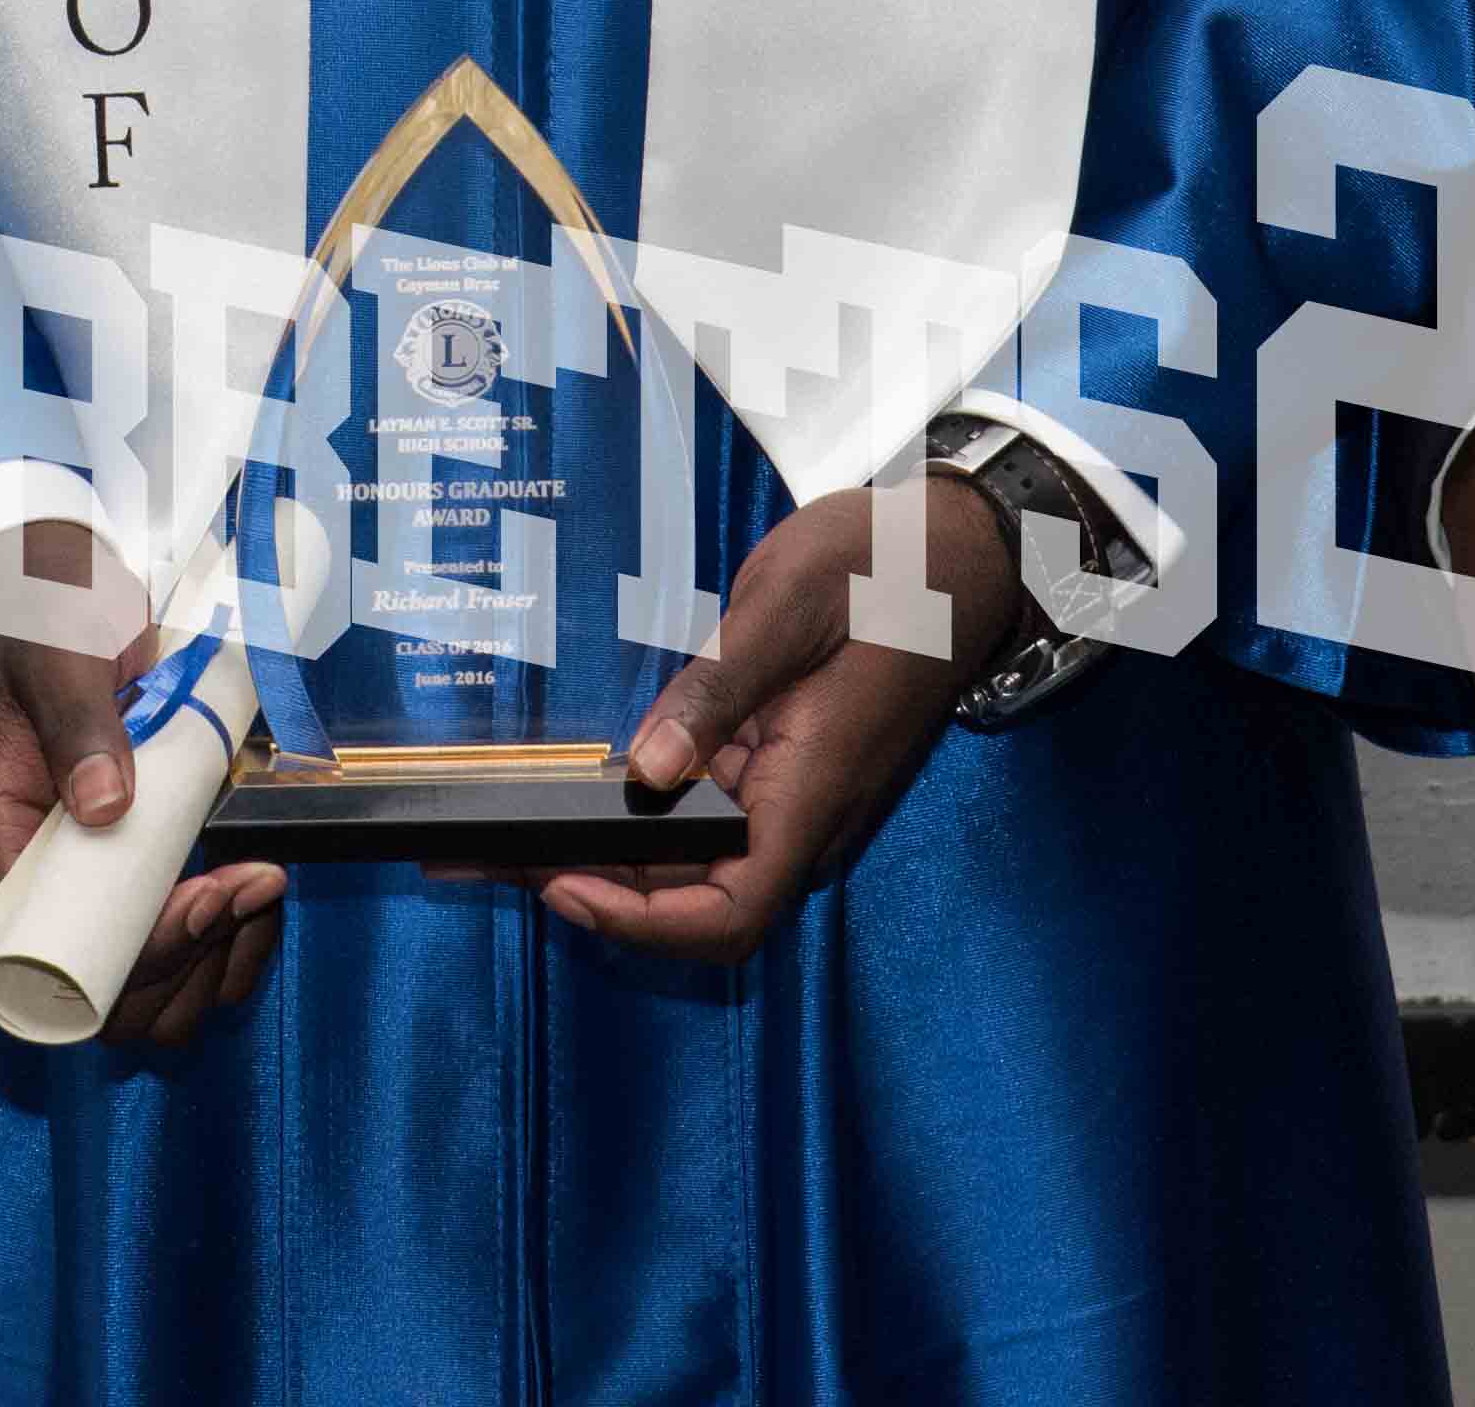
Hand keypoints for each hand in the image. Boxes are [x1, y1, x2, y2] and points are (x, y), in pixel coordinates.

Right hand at [0, 518, 284, 1050]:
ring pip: (149, 998)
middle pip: (105, 1004)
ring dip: (217, 965)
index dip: (136, 954)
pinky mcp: (127, 878)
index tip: (208, 895)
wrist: (50, 584)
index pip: (50, 961)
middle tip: (254, 886)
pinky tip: (260, 887)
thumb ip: (77, 721)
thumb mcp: (53, 648)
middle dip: (189, 965)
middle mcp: (30, 890)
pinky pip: (178, 958)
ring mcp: (81, 889)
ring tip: (265, 888)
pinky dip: (229, 944)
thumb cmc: (39, 611)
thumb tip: (105, 806)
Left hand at [534, 471, 1032, 967]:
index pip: (729, 914)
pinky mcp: (794, 770)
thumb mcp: (791, 605)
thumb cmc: (891, 567)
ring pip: (706, 865)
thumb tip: (646, 771)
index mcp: (815, 788)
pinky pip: (720, 820)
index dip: (640, 923)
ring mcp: (804, 796)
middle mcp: (811, 813)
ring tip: (532, 827)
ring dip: (625, 860)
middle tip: (510, 854)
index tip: (563, 886)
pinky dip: (655, 816)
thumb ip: (717, 690)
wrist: (964, 551)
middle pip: (704, 901)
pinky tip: (599, 784)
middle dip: (607, 892)